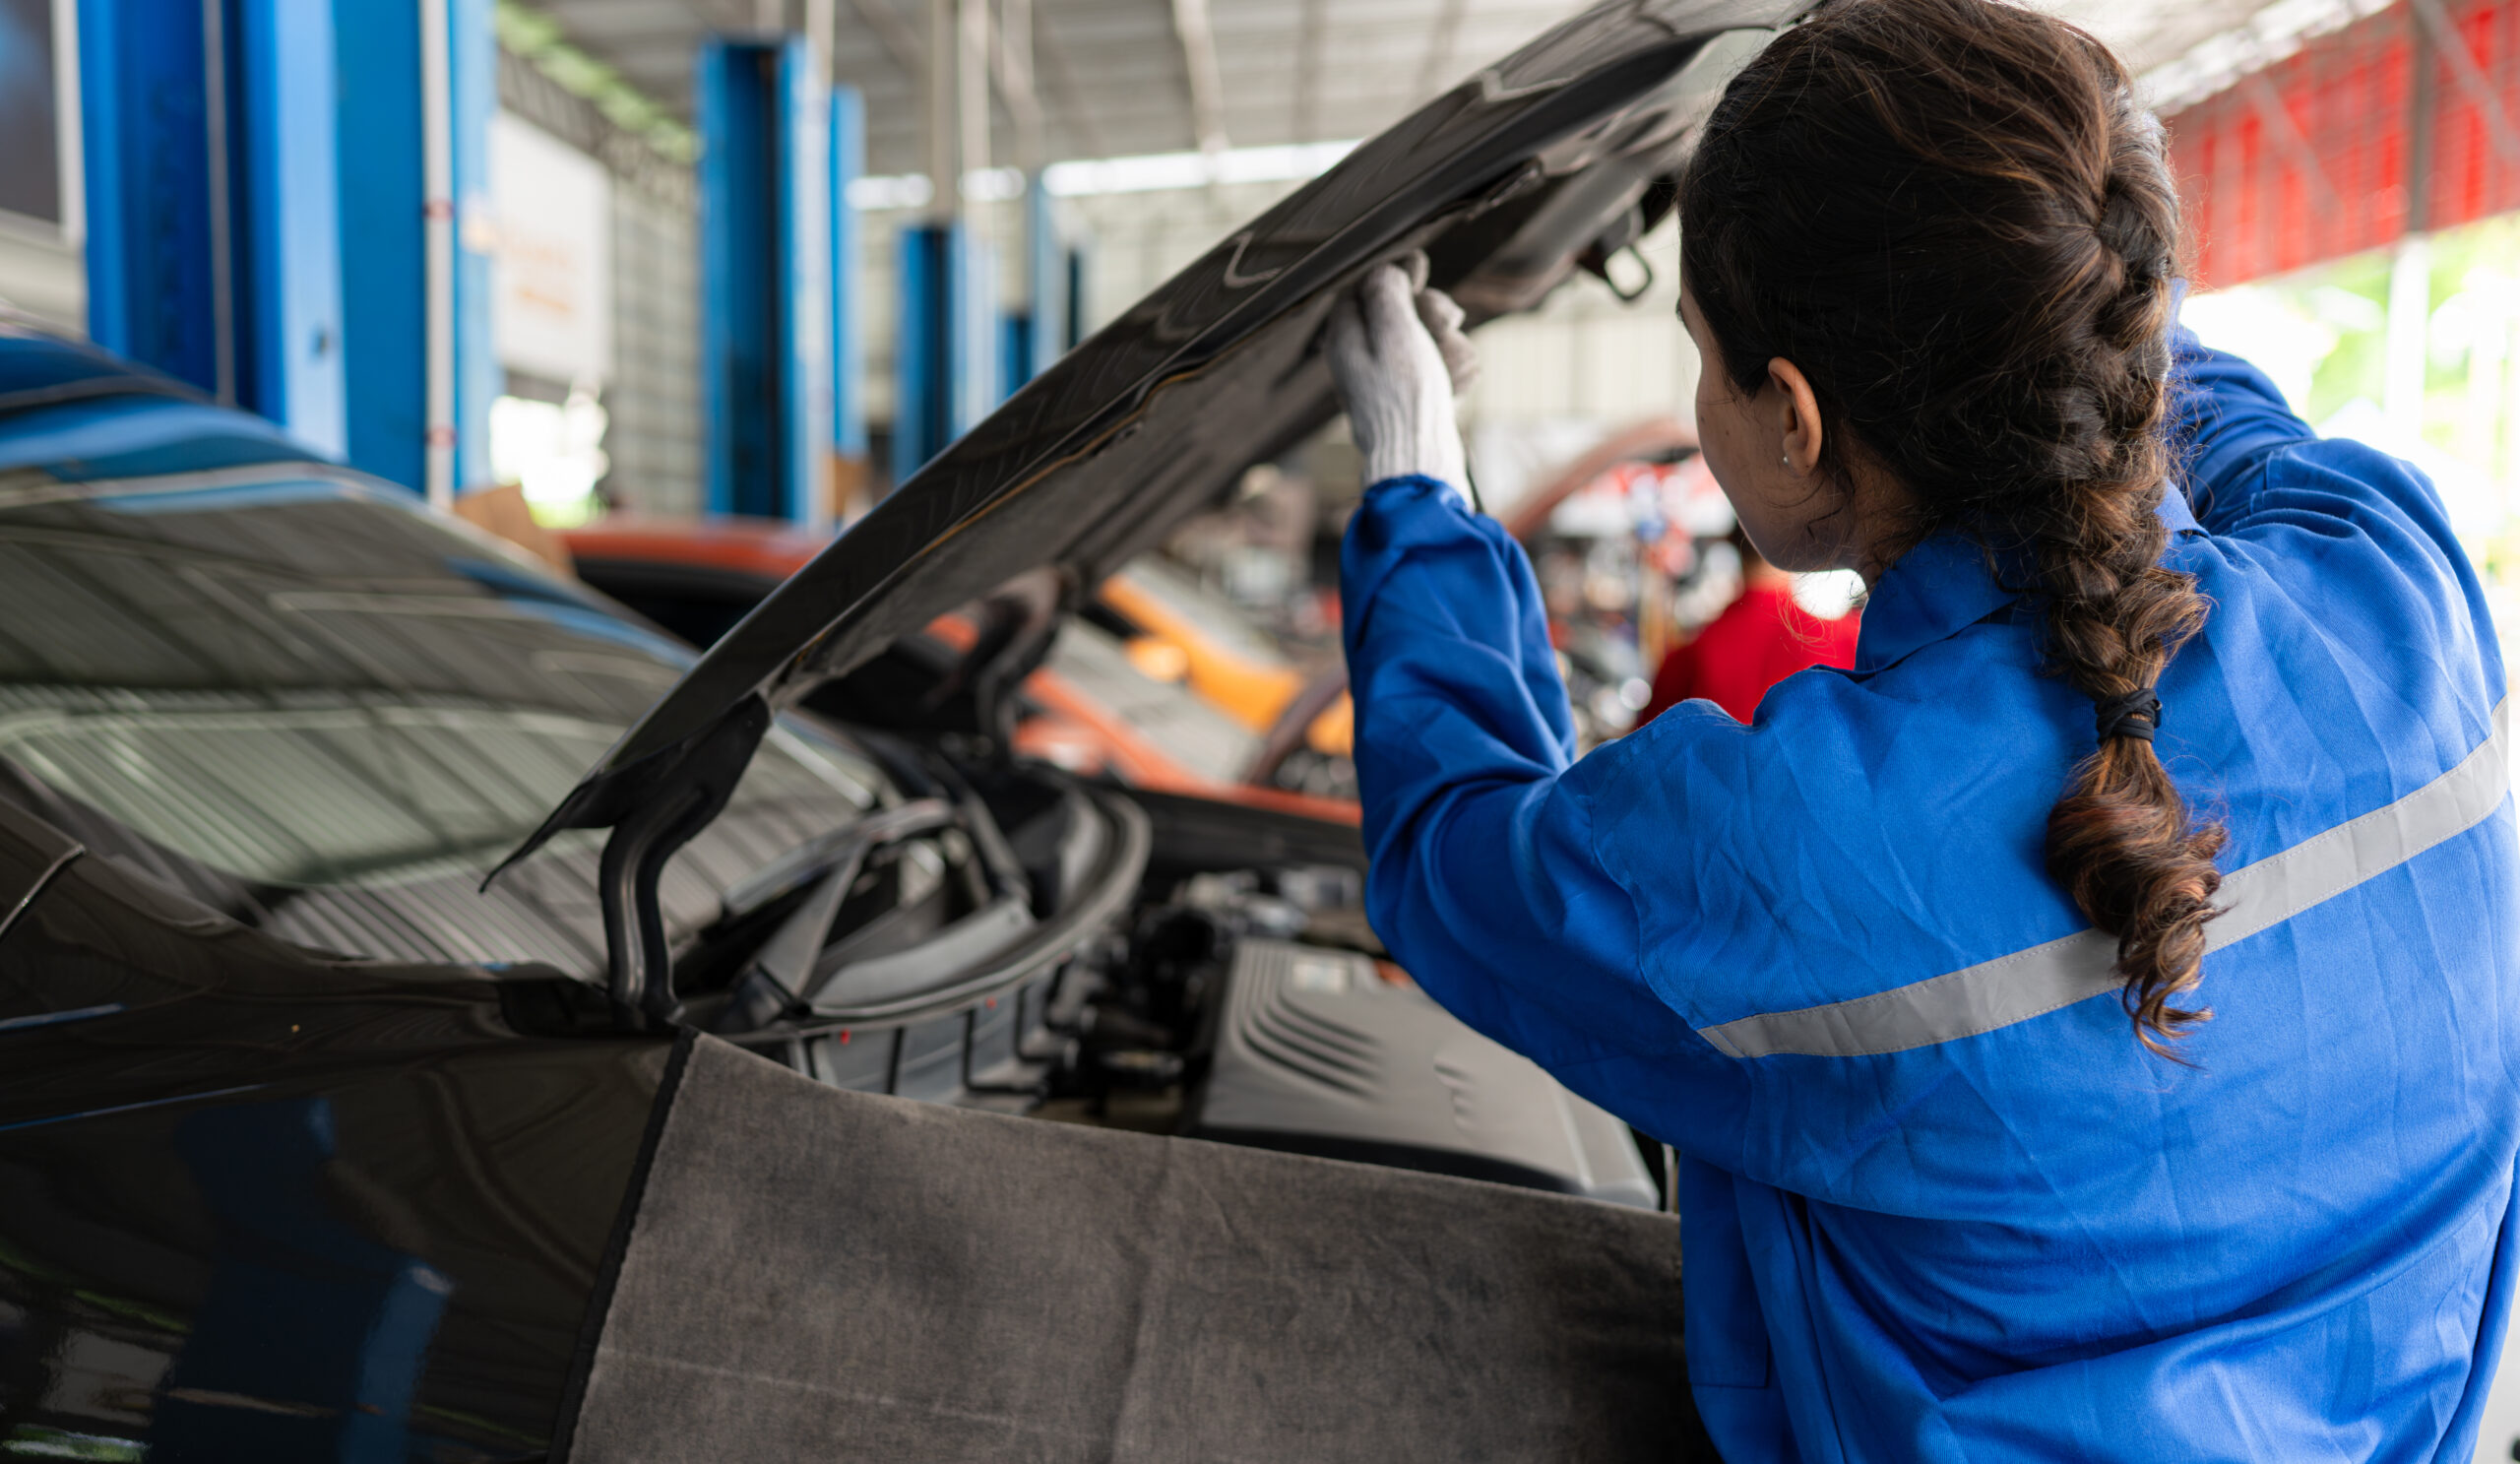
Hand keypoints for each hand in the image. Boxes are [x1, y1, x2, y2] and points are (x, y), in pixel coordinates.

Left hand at [1326, 255, 1477, 496]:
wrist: (1421, 464)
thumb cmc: (1405, 400)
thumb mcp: (1395, 331)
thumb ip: (1387, 291)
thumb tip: (1385, 271)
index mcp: (1344, 337)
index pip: (1363, 287)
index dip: (1395, 276)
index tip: (1420, 272)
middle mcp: (1361, 357)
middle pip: (1400, 311)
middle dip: (1431, 313)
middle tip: (1447, 323)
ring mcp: (1388, 379)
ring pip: (1427, 339)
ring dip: (1448, 347)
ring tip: (1451, 370)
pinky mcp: (1413, 397)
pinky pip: (1438, 368)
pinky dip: (1451, 373)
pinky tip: (1455, 388)